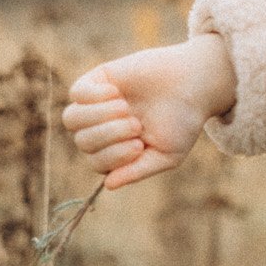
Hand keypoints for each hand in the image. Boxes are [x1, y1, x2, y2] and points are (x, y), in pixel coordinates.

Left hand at [61, 34, 237, 189]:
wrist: (193, 83)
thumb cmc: (182, 122)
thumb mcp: (166, 155)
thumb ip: (138, 171)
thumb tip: (108, 185)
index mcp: (117, 152)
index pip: (97, 162)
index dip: (113, 156)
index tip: (139, 144)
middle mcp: (102, 130)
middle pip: (83, 142)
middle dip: (109, 134)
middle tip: (137, 123)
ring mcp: (96, 105)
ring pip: (72, 119)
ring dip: (99, 116)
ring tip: (125, 107)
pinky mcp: (96, 80)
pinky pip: (76, 93)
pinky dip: (95, 96)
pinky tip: (117, 92)